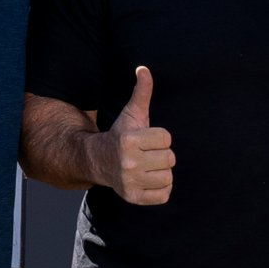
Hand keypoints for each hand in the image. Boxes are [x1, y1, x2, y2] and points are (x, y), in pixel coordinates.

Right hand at [97, 67, 174, 203]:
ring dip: (162, 172)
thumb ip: (141, 92)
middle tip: (147, 154)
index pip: (166, 139)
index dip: (160, 138)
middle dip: (161, 155)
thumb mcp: (132, 114)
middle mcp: (128, 163)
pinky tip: (148, 180)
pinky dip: (161, 189)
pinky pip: (164, 195)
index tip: (147, 139)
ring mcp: (130, 182)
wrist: (99, 161)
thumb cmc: (121, 135)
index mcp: (129, 141)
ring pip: (168, 177)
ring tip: (147, 167)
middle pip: (169, 159)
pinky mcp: (133, 198)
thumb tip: (144, 69)